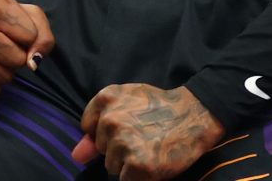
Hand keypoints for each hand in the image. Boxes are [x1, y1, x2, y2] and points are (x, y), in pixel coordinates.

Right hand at [0, 0, 53, 97]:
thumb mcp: (22, 14)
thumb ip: (42, 34)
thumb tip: (34, 62)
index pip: (31, 36)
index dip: (27, 37)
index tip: (12, 31)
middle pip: (18, 60)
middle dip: (16, 57)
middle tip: (2, 47)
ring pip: (5, 78)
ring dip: (4, 72)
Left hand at [72, 84, 223, 180]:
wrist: (195, 116)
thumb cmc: (160, 109)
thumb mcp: (127, 104)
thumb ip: (96, 128)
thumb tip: (76, 156)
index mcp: (106, 99)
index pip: (88, 126)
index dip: (106, 133)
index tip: (126, 128)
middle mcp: (111, 120)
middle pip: (101, 149)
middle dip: (118, 148)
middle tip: (143, 136)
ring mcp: (124, 143)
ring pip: (111, 166)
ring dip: (127, 164)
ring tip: (150, 147)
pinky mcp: (137, 165)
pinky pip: (124, 180)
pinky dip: (137, 177)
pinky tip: (152, 163)